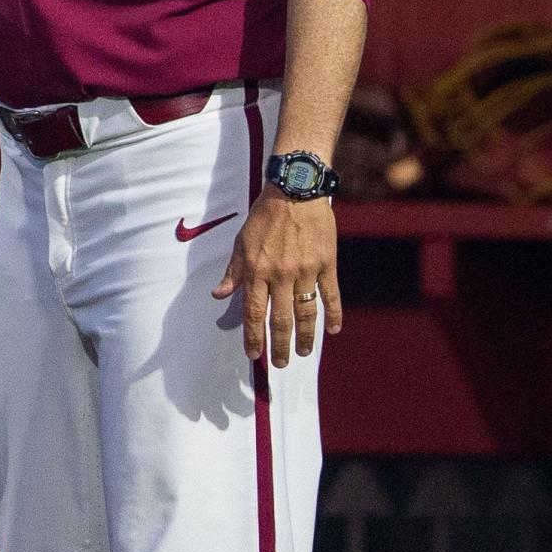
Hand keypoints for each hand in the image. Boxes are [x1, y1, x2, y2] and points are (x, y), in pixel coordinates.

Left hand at [211, 185, 342, 366]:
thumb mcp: (242, 241)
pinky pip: (330, 295)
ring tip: (302, 353)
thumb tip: (218, 295)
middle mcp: (281, 274)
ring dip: (304, 337)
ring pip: (306, 313)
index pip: (253, 312)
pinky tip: (332, 330)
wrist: (295, 189)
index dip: (253, 336)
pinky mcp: (326, 263)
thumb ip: (233, 272)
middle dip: (279, 345)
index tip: (254, 354)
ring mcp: (305, 270)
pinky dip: (333, 314)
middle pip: (280, 319)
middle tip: (280, 363)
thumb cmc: (265, 216)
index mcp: (258, 269)